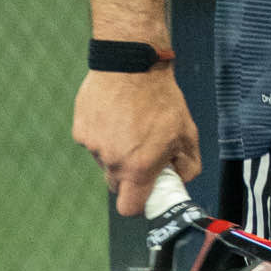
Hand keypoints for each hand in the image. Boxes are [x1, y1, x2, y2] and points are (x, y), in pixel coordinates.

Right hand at [73, 67, 201, 215]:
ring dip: (116, 151)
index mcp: (139, 167)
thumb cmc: (162, 98)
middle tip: (142, 153)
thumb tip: (181, 179)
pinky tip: (115, 114)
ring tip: (130, 124)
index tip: (145, 193)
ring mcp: (93, 146)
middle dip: (128, 175)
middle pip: (116, 184)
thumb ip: (189, 164)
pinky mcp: (80, 130)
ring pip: (105, 160)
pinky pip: (93, 141)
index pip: (129, 207)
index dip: (138, 204)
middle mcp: (112, 161)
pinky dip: (103, 133)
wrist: (131, 63)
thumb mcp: (188, 132)